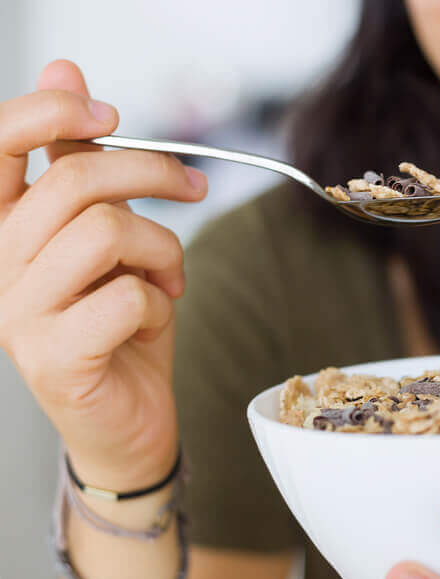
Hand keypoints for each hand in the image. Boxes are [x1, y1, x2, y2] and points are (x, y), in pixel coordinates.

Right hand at [0, 60, 207, 490]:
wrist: (125, 419)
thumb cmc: (117, 323)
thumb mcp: (105, 233)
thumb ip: (77, 160)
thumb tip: (64, 67)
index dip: (51, 111)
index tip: (110, 111)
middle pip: (75, 180)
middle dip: (152, 174)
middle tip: (191, 189)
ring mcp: (15, 314)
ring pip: (107, 232)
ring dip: (162, 249)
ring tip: (167, 276)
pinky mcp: (53, 357)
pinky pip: (127, 296)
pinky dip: (159, 300)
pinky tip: (152, 318)